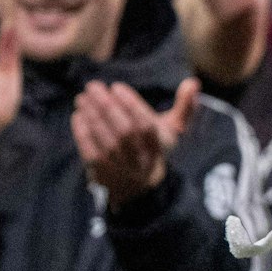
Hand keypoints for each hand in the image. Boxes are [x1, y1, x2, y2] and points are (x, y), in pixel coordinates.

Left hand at [72, 78, 198, 210]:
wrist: (139, 188)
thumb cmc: (153, 147)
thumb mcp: (173, 130)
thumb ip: (185, 106)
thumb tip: (193, 82)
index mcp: (160, 145)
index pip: (146, 124)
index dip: (130, 104)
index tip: (117, 87)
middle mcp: (141, 158)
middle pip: (125, 132)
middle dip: (107, 106)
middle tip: (94, 86)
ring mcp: (121, 167)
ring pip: (106, 141)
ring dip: (92, 117)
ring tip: (82, 98)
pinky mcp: (102, 173)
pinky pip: (91, 153)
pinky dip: (83, 134)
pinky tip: (78, 116)